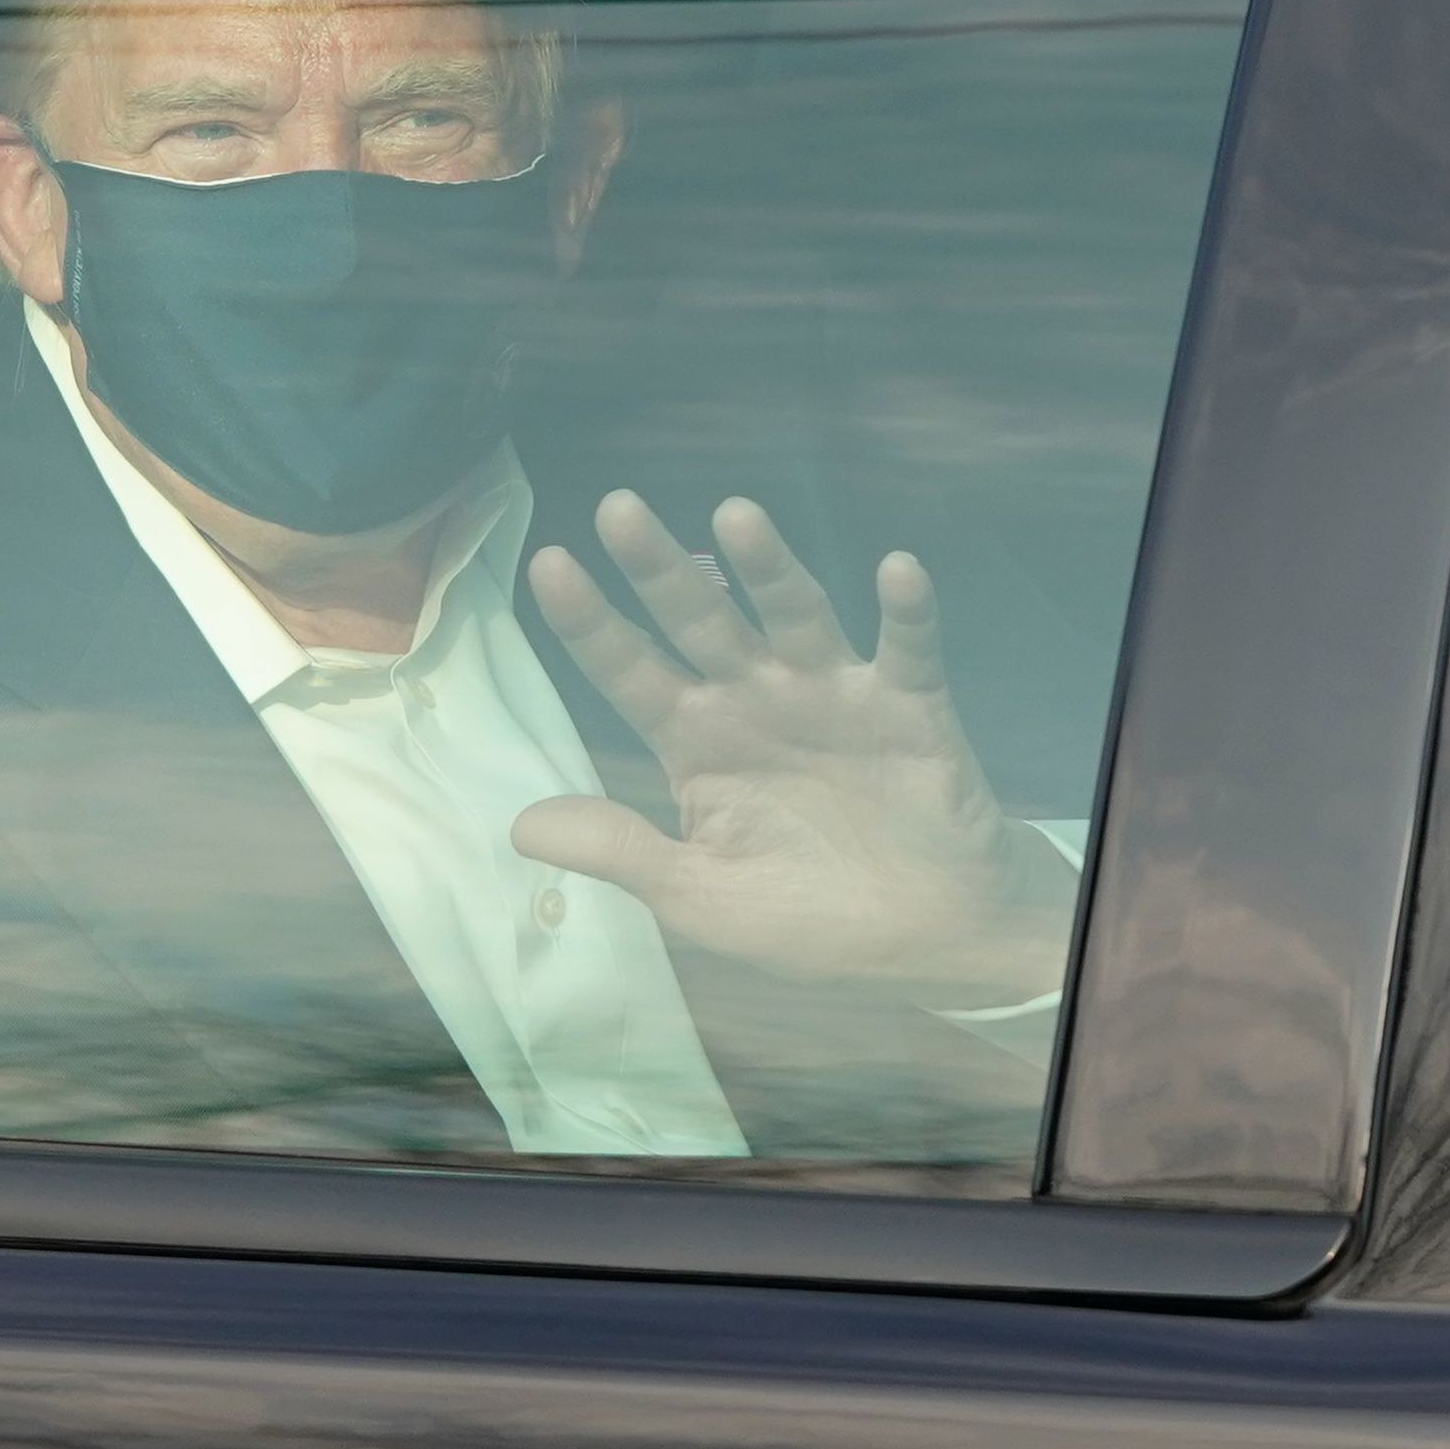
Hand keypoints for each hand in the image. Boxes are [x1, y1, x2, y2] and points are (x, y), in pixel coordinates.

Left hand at [515, 492, 1077, 1007]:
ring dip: (769, 567)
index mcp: (698, 744)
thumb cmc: (808, 918)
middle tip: (617, 509)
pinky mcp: (911, 709)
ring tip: (735, 515)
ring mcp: (835, 698)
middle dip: (659, 570)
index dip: (592, 624)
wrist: (931, 939)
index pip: (631, 672)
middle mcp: (758, 702)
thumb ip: (622, 852)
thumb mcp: (699, 896)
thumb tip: (518, 827)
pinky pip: (907, 650)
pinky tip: (897, 570)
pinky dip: (906, 611)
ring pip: (795, 616)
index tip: (549, 565)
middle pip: (700, 622)